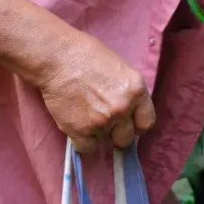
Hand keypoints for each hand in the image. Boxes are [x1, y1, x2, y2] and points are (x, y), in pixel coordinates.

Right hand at [36, 29, 154, 153]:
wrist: (56, 57)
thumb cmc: (86, 55)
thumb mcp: (119, 68)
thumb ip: (128, 92)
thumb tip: (129, 112)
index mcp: (136, 90)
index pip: (146, 122)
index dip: (135, 124)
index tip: (127, 123)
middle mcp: (122, 108)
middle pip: (126, 138)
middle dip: (116, 132)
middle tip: (102, 119)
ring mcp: (102, 121)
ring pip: (105, 143)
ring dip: (96, 134)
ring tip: (85, 115)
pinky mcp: (80, 130)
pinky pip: (87, 149)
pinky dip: (81, 142)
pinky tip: (76, 126)